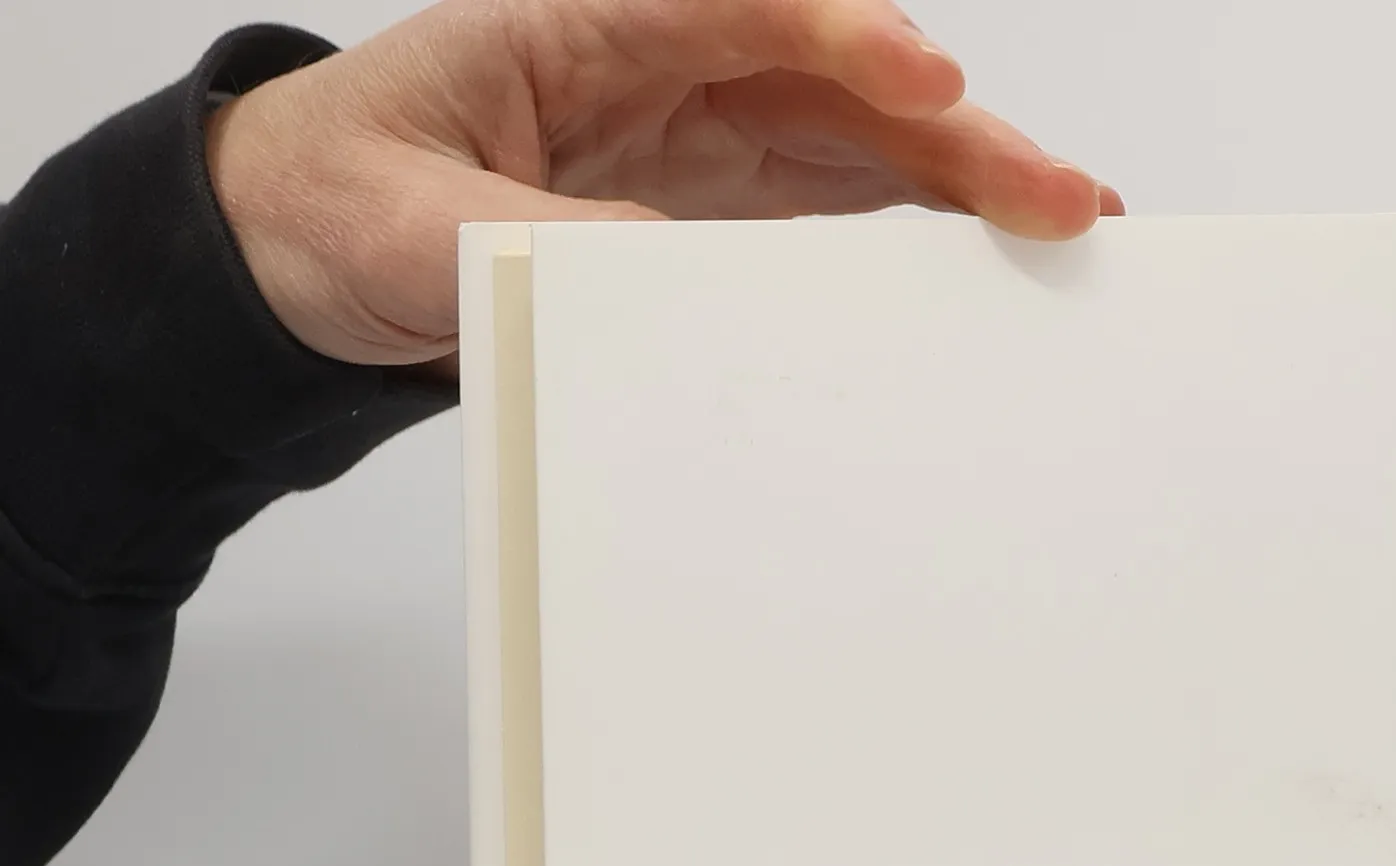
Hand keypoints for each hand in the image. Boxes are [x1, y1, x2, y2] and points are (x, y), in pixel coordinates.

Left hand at [205, 0, 1121, 368]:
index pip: (731, 10)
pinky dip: (907, 235)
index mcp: (576, 27)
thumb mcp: (414, 227)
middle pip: (832, 82)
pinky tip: (975, 260)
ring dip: (960, 184)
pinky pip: (827, 211)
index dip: (836, 38)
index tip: (919, 79)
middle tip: (1053, 188)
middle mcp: (660, 68)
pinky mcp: (709, 209)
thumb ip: (538, 241)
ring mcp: (695, 138)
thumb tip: (673, 275)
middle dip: (950, 130)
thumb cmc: (334, 205)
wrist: (299, 257)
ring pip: (855, 145)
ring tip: (1060, 223)